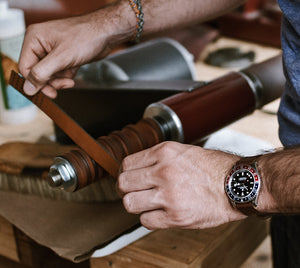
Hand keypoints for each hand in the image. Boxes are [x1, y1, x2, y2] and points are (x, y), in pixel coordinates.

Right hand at [18, 1, 129, 97]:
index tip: (49, 92)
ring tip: (70, 74)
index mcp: (34, 39)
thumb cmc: (86, 37)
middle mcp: (41, 44)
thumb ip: (42, 73)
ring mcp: (53, 50)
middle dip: (52, 80)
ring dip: (60, 78)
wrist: (106, 33)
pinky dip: (67, 74)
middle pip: (37, 72)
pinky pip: (59, 72)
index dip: (36, 82)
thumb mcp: (61, 58)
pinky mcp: (63, 56)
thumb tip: (28, 88)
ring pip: (49, 74)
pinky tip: (74, 68)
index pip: (25, 67)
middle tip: (64, 84)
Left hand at [117, 141, 244, 229]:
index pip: (127, 164)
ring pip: (129, 203)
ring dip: (136, 204)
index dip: (127, 172)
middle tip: (135, 191)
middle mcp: (163, 172)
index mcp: (164, 152)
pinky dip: (150, 218)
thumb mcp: (183, 151)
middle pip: (123, 183)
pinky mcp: (176, 216)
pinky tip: (161, 212)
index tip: (131, 178)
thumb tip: (137, 168)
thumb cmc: (213, 167)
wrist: (236, 184)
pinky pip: (145, 221)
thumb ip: (158, 158)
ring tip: (147, 202)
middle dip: (127, 189)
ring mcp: (169, 195)